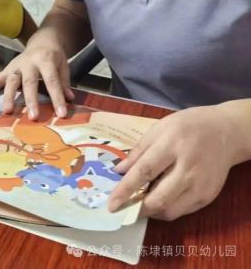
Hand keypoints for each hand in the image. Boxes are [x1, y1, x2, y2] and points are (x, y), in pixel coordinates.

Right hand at [0, 45, 73, 118]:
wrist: (43, 40)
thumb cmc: (54, 56)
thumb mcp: (63, 65)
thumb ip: (64, 82)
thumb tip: (70, 99)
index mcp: (46, 60)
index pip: (52, 81)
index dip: (57, 97)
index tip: (61, 114)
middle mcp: (29, 62)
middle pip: (29, 82)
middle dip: (31, 100)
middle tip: (33, 117)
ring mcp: (16, 65)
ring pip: (11, 81)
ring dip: (8, 96)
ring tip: (7, 111)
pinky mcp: (8, 68)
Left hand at [107, 105, 239, 219]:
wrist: (226, 132)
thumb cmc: (189, 126)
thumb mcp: (160, 128)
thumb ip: (139, 150)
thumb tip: (119, 171)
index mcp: (172, 144)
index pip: (144, 171)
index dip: (125, 189)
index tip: (111, 204)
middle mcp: (188, 168)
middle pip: (158, 198)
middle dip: (137, 207)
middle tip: (124, 207)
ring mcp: (200, 185)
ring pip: (170, 210)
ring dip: (151, 211)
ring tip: (140, 201)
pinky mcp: (208, 197)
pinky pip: (182, 211)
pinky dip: (166, 209)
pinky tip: (159, 199)